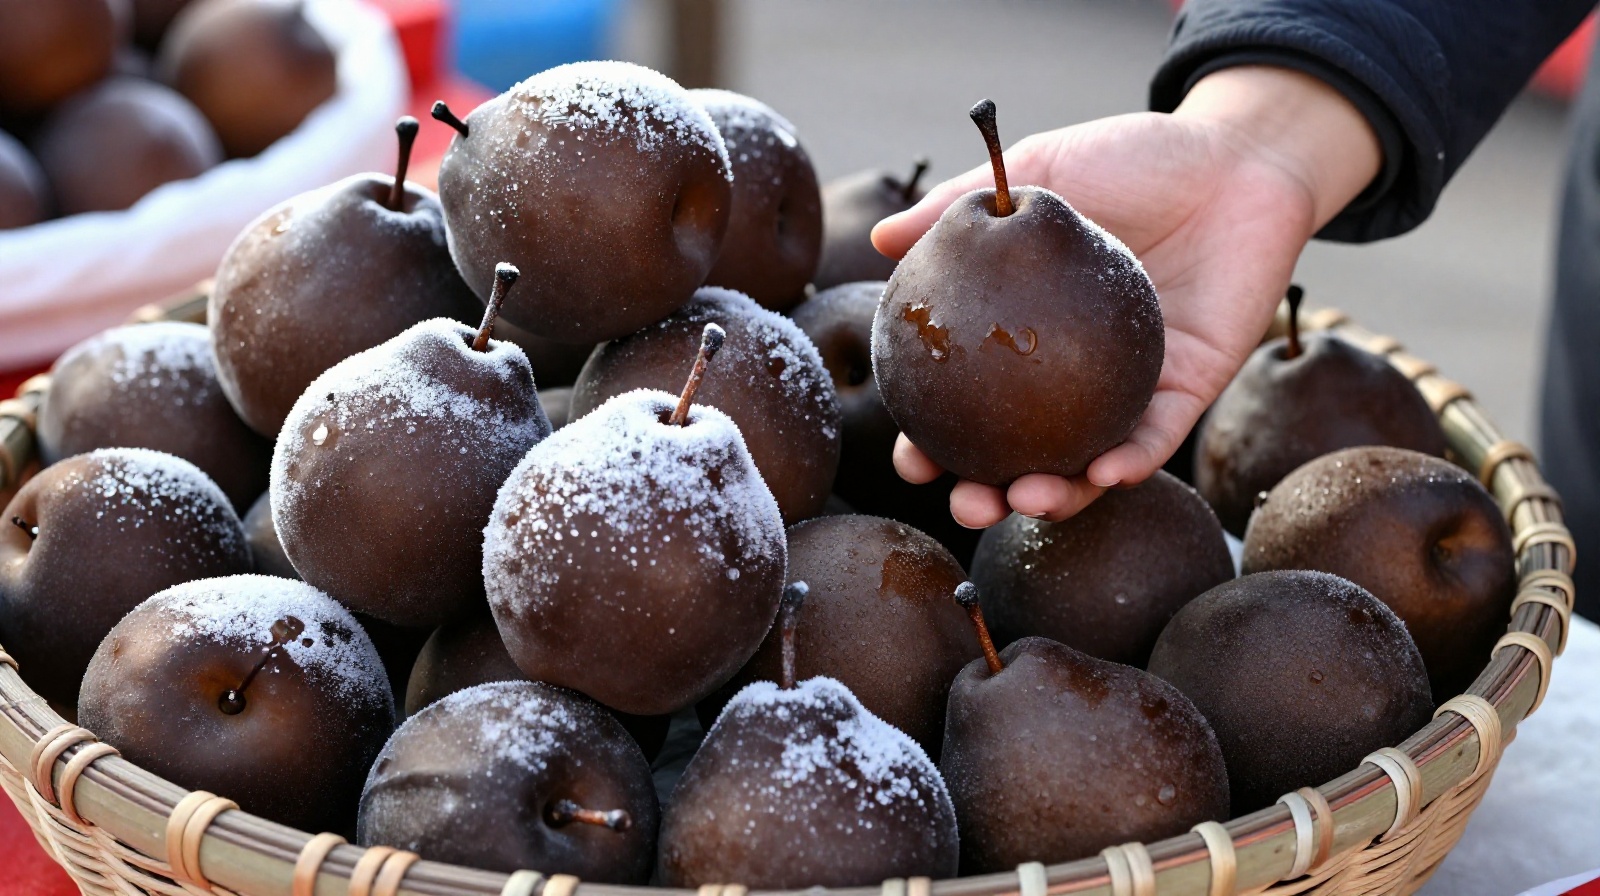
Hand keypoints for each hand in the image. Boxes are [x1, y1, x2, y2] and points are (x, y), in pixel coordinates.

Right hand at [871, 66, 1381, 527]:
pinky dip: (1132, 461)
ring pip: (1089, 464)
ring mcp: (1131, 387)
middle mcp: (1074, 375)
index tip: (910, 457)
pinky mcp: (1192, 386)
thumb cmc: (1135, 159)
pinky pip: (1158, 436)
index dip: (936, 440)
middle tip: (965, 503)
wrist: (1236, 155)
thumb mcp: (1040, 171)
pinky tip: (1104, 473)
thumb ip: (962, 204)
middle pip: (1023, 454)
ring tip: (1026, 500)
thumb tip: (884, 239)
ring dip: (1057, 496)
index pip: (972, 404)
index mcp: (1029, 336)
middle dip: (990, 493)